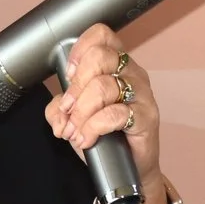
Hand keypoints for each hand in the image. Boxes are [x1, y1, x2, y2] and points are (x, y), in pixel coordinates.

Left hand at [43, 24, 164, 203]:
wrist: (130, 168)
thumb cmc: (105, 135)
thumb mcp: (74, 117)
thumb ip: (59, 108)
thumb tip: (58, 111)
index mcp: (115, 64)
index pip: (102, 35)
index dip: (80, 50)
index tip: (69, 74)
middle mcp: (131, 73)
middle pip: (100, 57)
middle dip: (76, 86)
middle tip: (69, 109)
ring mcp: (141, 94)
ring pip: (103, 87)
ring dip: (81, 112)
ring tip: (75, 131)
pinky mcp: (146, 117)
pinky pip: (114, 114)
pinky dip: (93, 127)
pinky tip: (87, 139)